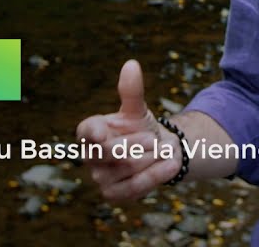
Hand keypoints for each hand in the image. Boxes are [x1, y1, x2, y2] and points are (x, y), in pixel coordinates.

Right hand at [76, 59, 181, 200]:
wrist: (155, 152)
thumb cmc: (140, 127)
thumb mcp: (137, 109)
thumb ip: (132, 91)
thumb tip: (131, 64)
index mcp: (90, 131)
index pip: (87, 131)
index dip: (94, 132)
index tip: (103, 133)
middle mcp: (90, 155)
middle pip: (109, 151)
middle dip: (135, 144)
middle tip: (154, 138)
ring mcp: (99, 177)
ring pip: (127, 168)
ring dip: (151, 157)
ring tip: (164, 149)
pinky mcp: (113, 194)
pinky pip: (134, 187)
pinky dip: (155, 175)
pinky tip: (171, 164)